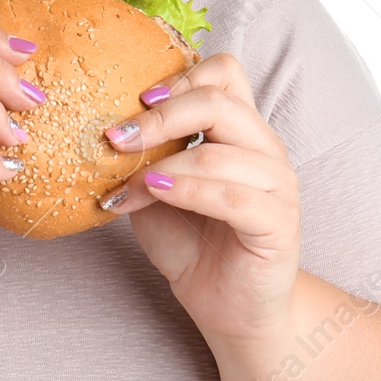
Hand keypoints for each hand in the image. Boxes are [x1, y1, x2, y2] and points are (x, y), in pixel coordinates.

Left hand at [99, 52, 300, 346]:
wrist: (227, 309)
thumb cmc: (192, 243)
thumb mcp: (155, 189)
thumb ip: (142, 156)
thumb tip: (101, 130)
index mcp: (239, 130)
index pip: (224, 71)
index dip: (181, 76)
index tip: (137, 98)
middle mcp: (264, 149)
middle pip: (220, 100)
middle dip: (161, 115)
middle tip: (117, 136)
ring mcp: (278, 185)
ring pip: (220, 151)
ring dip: (164, 162)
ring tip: (127, 177)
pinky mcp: (278, 223)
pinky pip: (232, 196)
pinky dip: (187, 190)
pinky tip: (155, 192)